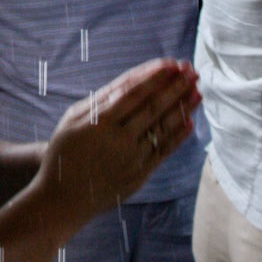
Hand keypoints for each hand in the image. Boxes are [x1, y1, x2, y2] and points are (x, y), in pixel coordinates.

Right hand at [38, 58, 197, 221]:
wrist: (63, 198)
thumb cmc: (65, 153)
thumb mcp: (72, 120)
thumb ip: (99, 100)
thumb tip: (128, 82)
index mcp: (99, 121)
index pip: (134, 92)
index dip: (155, 77)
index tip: (172, 63)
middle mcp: (118, 138)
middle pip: (153, 107)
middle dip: (175, 87)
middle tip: (192, 70)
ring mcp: (132, 158)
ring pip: (162, 128)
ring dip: (182, 108)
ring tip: (197, 91)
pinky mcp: (140, 175)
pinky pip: (163, 151)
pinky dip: (178, 137)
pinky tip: (190, 121)